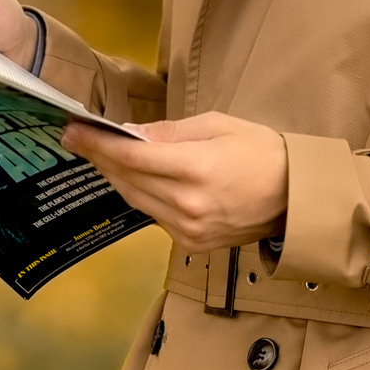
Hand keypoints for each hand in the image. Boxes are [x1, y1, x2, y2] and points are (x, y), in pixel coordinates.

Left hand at [62, 109, 288, 250]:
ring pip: (136, 201)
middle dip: (100, 159)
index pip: (132, 156)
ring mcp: (189, 229)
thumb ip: (170, 132)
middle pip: (127, 180)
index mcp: (196, 169)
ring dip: (116, 178)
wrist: (296, 197)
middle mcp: (188, 204)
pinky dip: (140, 196)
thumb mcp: (217, 126)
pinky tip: (133, 180)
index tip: (73, 131)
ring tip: (101, 157)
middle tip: (77, 139)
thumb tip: (131, 134)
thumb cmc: (262, 152)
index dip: (98, 144)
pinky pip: (154, 216)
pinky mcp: (192, 243)